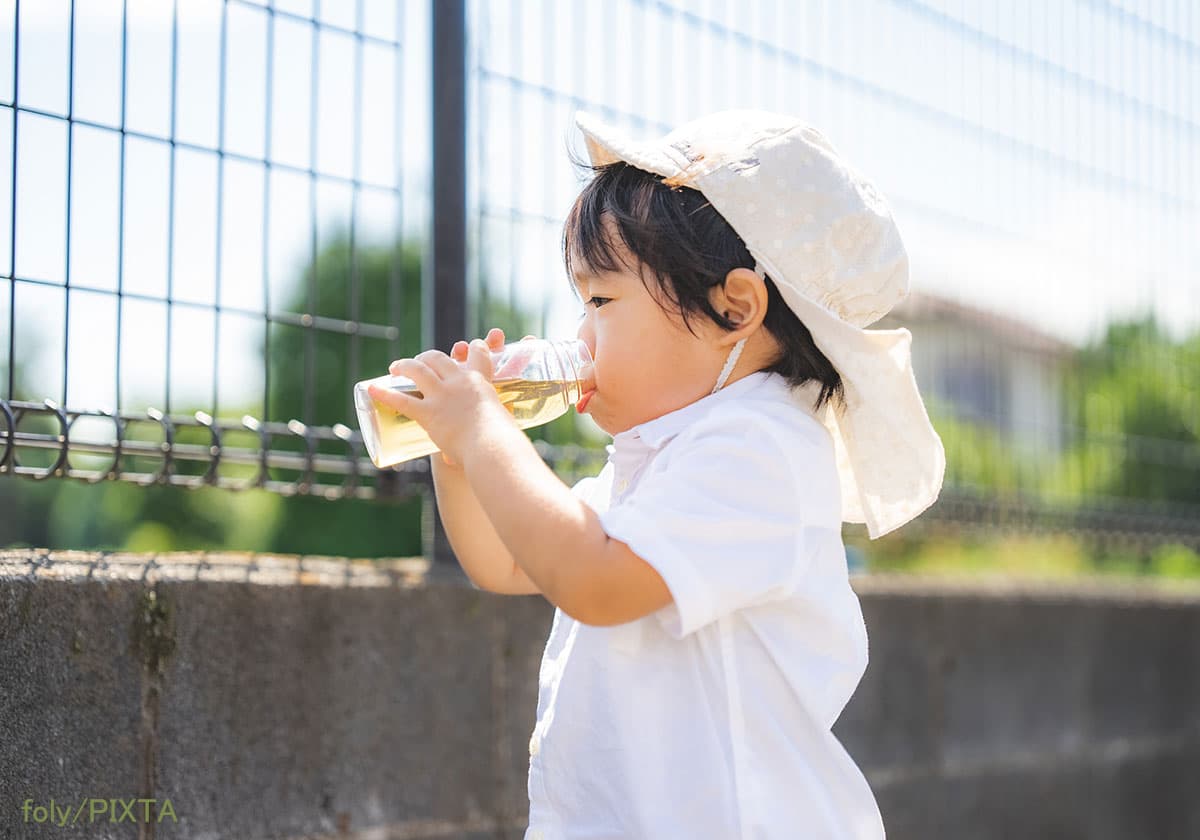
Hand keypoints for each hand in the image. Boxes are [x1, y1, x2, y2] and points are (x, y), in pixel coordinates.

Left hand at [370, 328, 535, 468]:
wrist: (492, 447)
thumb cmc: (501, 441)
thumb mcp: (499, 425)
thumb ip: (480, 438)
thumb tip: (453, 463)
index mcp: (481, 381)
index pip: (478, 353)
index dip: (473, 347)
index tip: (468, 346)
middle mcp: (459, 382)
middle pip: (438, 358)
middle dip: (426, 356)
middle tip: (419, 362)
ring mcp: (442, 396)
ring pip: (418, 370)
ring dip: (404, 365)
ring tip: (395, 368)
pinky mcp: (429, 413)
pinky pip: (402, 400)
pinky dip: (384, 394)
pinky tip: (372, 389)